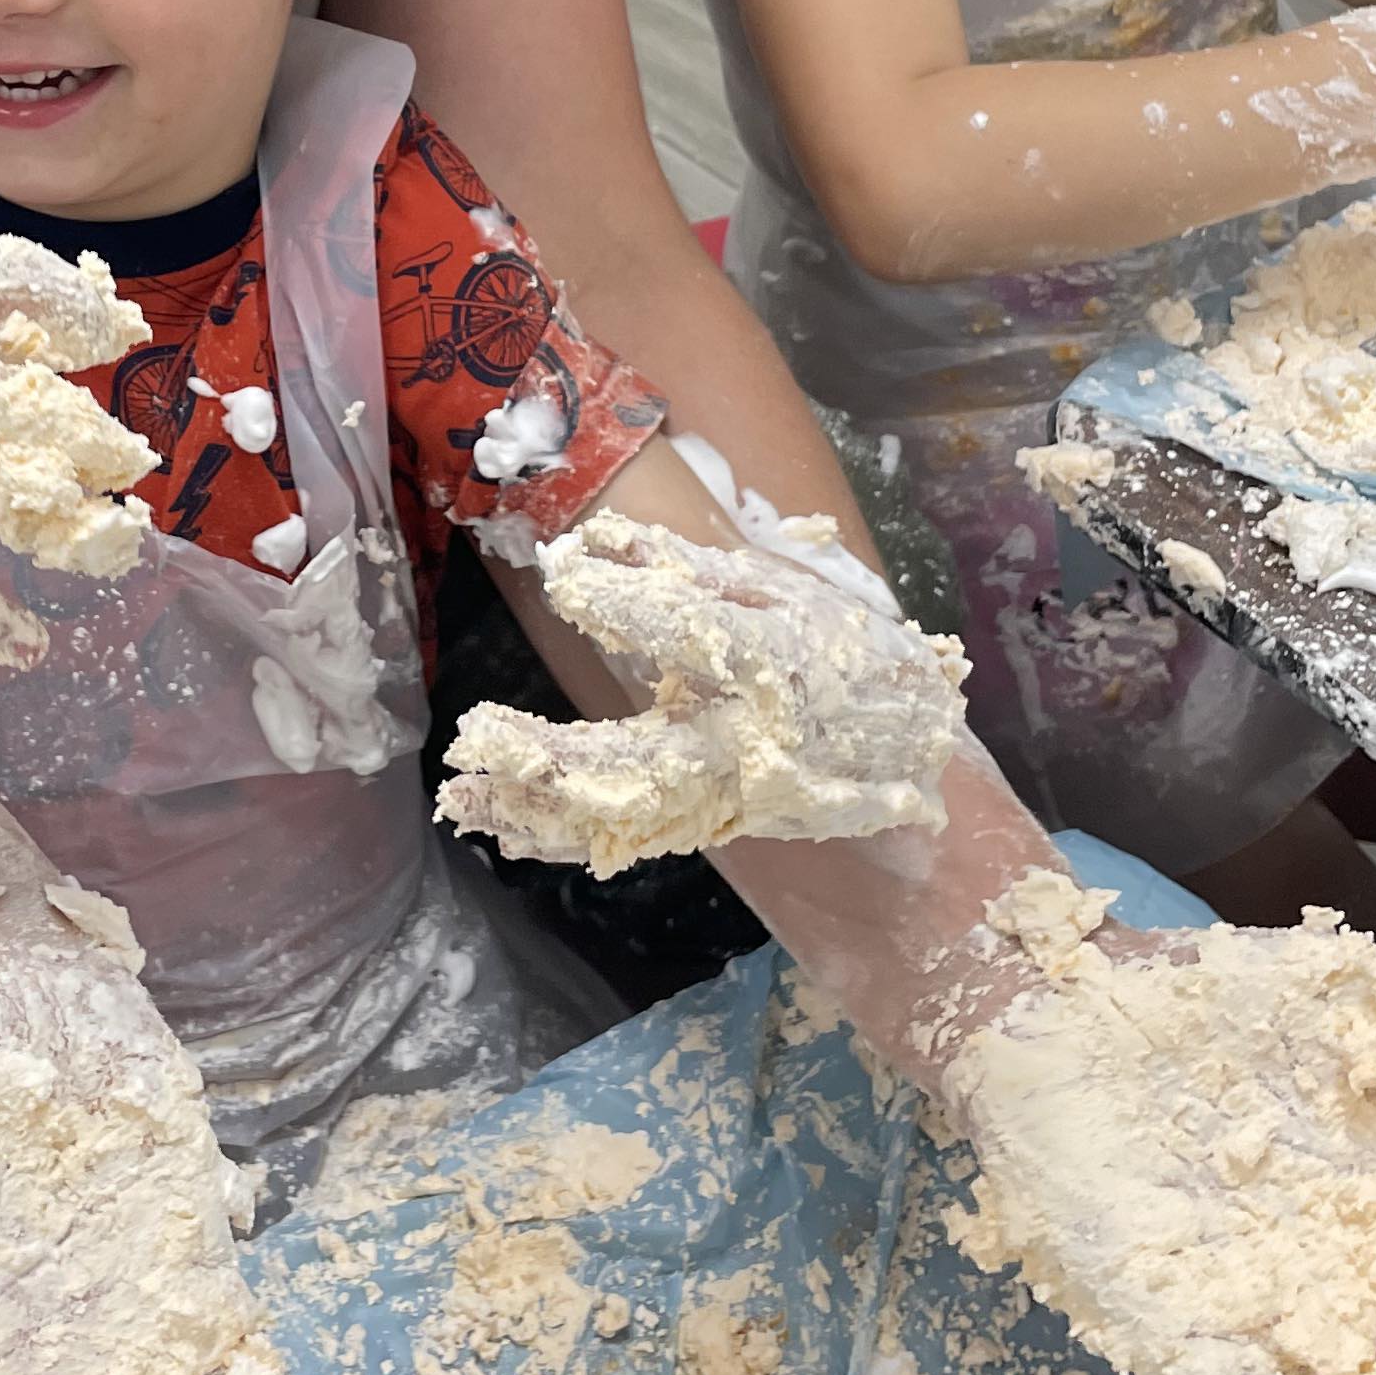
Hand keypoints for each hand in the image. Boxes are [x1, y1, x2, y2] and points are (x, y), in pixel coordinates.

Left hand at [438, 509, 958, 873]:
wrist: (911, 747)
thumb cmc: (844, 650)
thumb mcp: (784, 590)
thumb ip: (688, 570)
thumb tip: (598, 539)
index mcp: (776, 669)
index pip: (698, 635)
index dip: (631, 604)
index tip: (567, 572)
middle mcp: (746, 745)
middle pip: (647, 760)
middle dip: (555, 756)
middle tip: (475, 735)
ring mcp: (723, 797)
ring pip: (625, 814)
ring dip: (540, 808)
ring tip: (464, 795)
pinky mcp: (705, 820)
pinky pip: (626, 834)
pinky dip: (561, 835)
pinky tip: (499, 825)